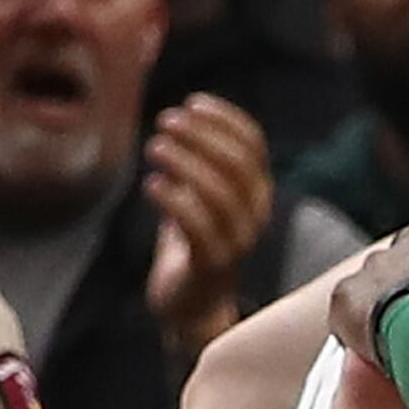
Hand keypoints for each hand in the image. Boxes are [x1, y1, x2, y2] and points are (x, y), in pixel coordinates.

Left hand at [145, 96, 277, 356]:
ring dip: (185, 162)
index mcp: (257, 193)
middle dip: (201, 135)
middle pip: (238, 164)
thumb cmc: (191, 244)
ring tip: (154, 147)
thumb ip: (200, 163)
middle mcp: (255, 215)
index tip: (192, 102)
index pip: (254, 145)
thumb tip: (184, 117)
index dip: (224, 119)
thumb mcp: (200, 196)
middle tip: (165, 121)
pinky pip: (198, 226)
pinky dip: (174, 200)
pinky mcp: (212, 265)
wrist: (191, 306)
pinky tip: (151, 184)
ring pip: (220, 193)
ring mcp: (237, 241)